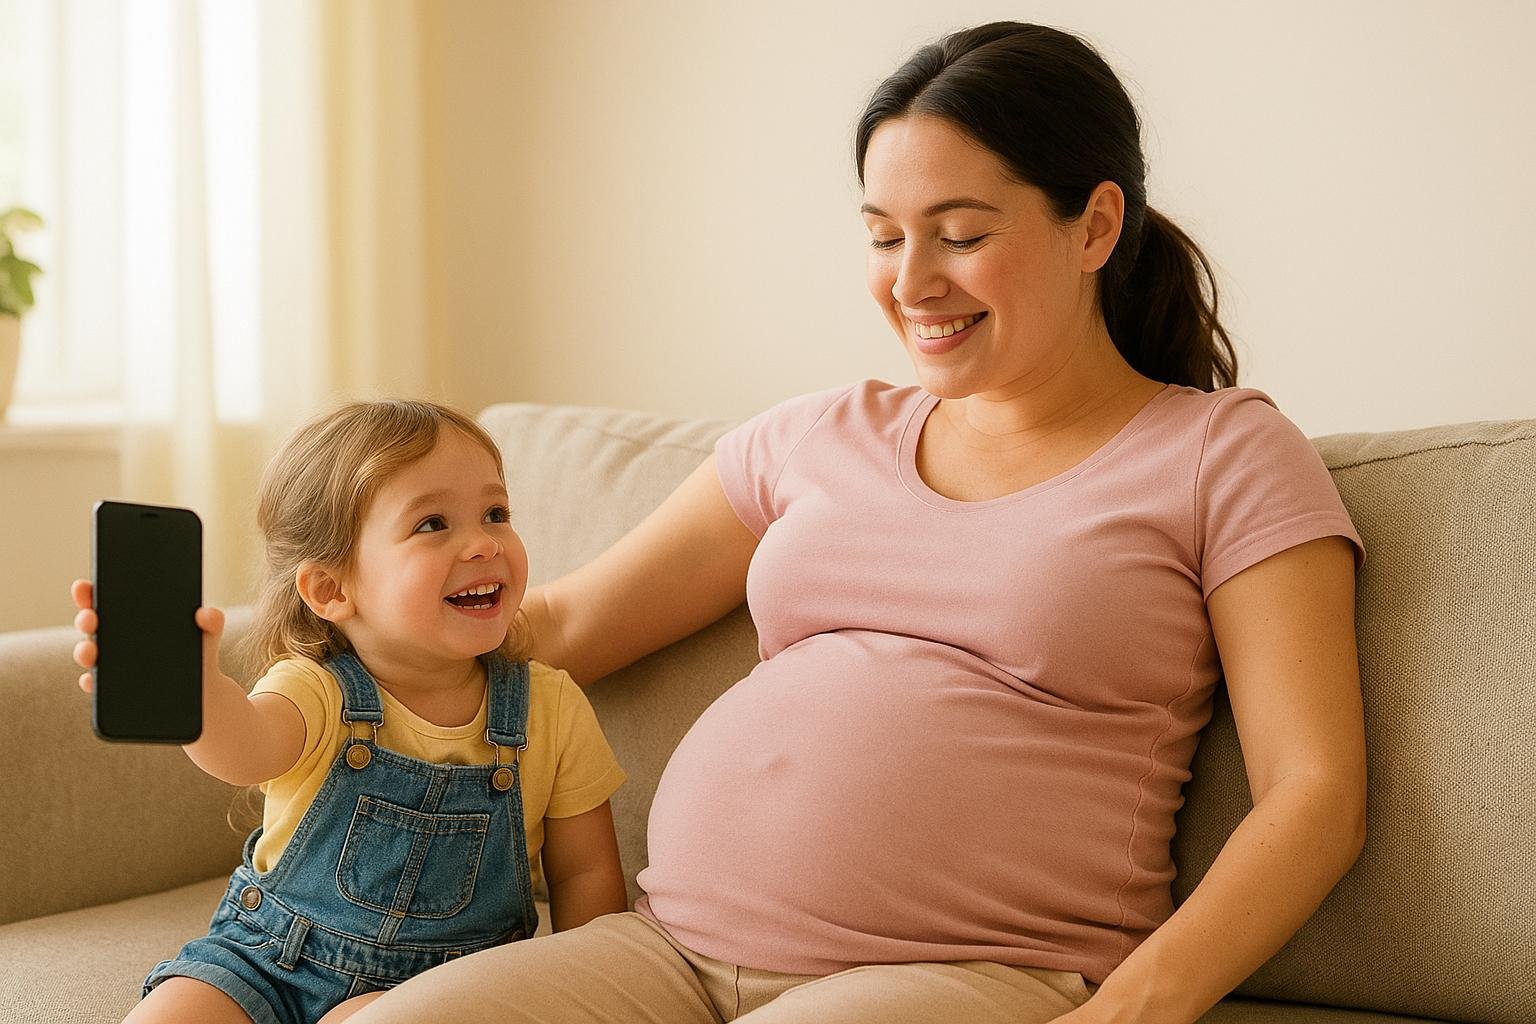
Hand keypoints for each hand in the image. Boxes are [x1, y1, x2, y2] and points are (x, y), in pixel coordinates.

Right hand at [69, 577, 227, 694]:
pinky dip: (92, 684)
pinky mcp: (114, 690)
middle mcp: (115, 639)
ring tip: (90, 652)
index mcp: (131, 618)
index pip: (105, 600)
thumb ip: (211, 621)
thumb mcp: (207, 634)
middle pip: (91, 626)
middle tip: (90, 618)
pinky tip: (94, 681)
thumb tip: (206, 613)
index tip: (83, 585)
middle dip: (86, 619)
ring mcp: (112, 665)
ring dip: (84, 652)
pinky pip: (96, 687)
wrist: (203, 690)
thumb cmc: (199, 652)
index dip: (90, 592)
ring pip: (89, 655)